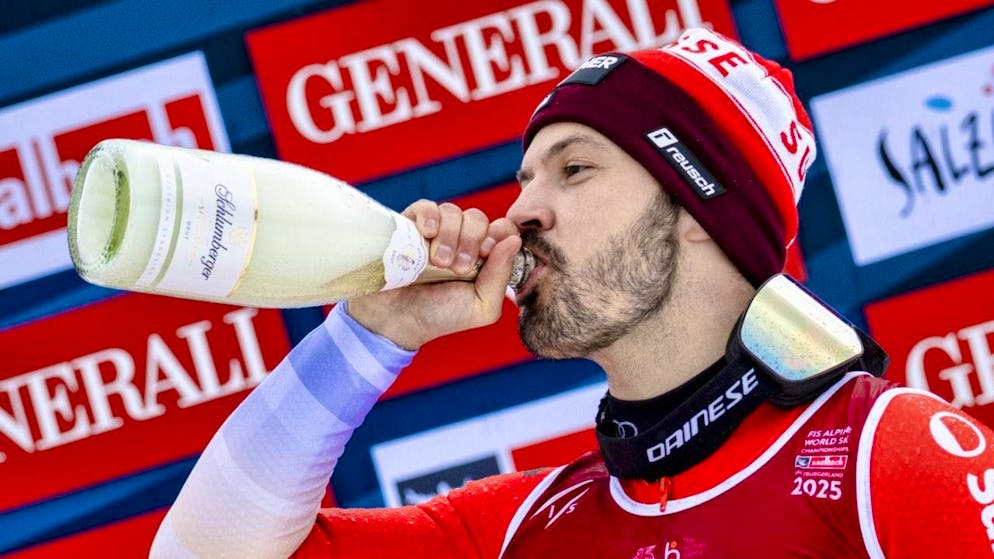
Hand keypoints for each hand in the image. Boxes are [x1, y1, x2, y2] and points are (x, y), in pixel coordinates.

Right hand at [347, 200, 520, 349]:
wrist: (397, 321)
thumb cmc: (441, 316)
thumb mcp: (481, 306)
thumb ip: (501, 276)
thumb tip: (514, 240)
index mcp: (484, 257)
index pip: (503, 228)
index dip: (498, 236)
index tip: (485, 256)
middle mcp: (462, 240)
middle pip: (478, 218)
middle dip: (471, 241)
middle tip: (458, 268)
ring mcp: (437, 231)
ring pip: (453, 211)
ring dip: (449, 236)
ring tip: (438, 263)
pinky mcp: (411, 225)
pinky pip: (426, 206)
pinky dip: (430, 216)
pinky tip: (427, 234)